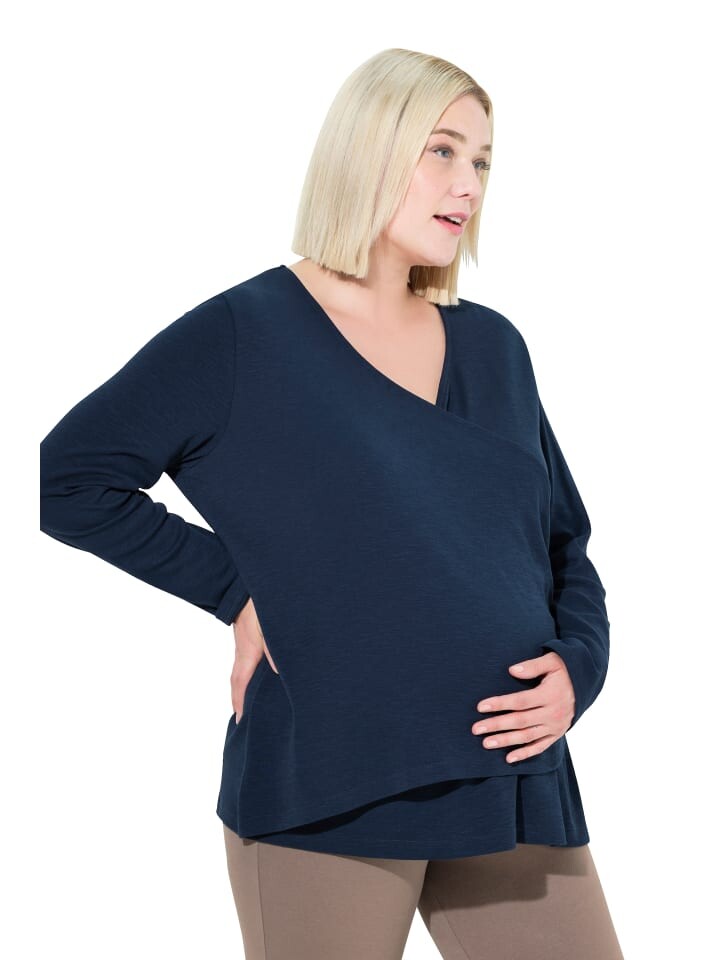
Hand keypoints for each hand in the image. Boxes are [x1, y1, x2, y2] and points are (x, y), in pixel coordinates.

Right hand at [231, 598, 278, 723]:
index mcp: (247, 651)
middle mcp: (244, 650)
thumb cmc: (258, 602)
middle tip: (244, 719)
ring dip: (246, 686)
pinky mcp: (251, 634)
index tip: (240, 720)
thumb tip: (279, 671)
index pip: (240, 683)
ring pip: (245, 669)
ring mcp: (246, 642)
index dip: (240, 702)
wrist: (243, 582)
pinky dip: (252, 671)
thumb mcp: (270, 624)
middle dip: (240, 700)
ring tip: (253, 702)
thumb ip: (275, 647)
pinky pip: (250, 659)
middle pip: (239, 680)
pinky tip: (262, 672)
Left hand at [471, 651, 574, 762]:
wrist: (585, 684)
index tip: (480, 706)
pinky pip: (540, 747)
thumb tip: (512, 670)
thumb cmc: (564, 670)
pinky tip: (508, 758)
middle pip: (520, 721)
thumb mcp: (552, 661)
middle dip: (496, 725)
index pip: (520, 701)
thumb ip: (533, 666)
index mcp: (550, 695)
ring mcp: (555, 726)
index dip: (500, 704)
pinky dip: (525, 754)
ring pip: (527, 736)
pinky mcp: (557, 734)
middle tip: (476, 729)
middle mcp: (553, 713)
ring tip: (486, 743)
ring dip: (506, 741)